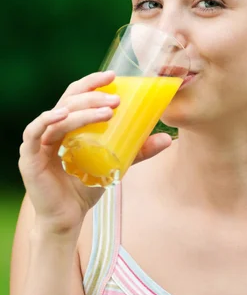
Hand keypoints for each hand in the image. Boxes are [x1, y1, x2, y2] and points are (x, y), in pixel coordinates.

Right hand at [18, 71, 171, 235]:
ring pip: (57, 115)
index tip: (113, 75)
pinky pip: (34, 133)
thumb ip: (137, 152)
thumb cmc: (85, 188)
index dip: (92, 83)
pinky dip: (48, 120)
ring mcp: (38, 142)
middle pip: (68, 100)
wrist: (67, 219)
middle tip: (117, 99)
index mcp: (68, 125)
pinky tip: (63, 115)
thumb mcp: (116, 165)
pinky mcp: (29, 157)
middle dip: (93, 95)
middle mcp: (51, 129)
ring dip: (82, 110)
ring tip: (108, 111)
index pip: (77, 95)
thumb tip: (167, 139)